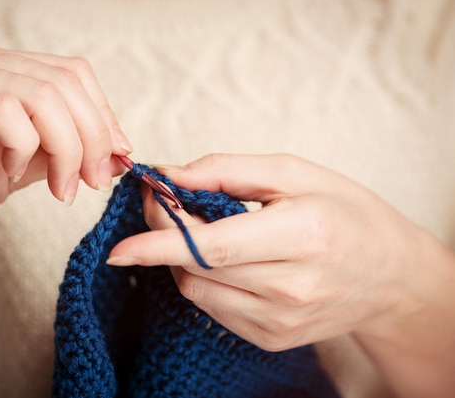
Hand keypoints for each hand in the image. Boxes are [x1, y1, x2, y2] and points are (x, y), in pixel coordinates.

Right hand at [0, 42, 131, 264]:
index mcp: (5, 70)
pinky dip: (22, 146)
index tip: (116, 161)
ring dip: (66, 149)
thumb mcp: (24, 167)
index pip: (75, 74)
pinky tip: (9, 170)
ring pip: (43, 96)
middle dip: (93, 138)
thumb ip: (65, 151)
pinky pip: (5, 111)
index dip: (104, 116)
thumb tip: (119, 151)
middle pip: (66, 82)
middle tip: (92, 182)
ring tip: (62, 188)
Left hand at [109, 153, 454, 396]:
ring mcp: (281, 320)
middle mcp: (291, 288)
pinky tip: (225, 260)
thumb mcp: (294, 173)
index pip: (212, 246)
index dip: (159, 242)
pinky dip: (203, 278)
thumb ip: (226, 170)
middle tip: (167, 203)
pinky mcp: (272, 337)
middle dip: (165, 236)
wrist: (388, 274)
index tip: (121, 243)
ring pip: (197, 289)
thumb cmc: (344, 212)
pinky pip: (212, 307)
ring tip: (205, 230)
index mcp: (302, 237)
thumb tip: (169, 175)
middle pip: (196, 266)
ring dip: (182, 258)